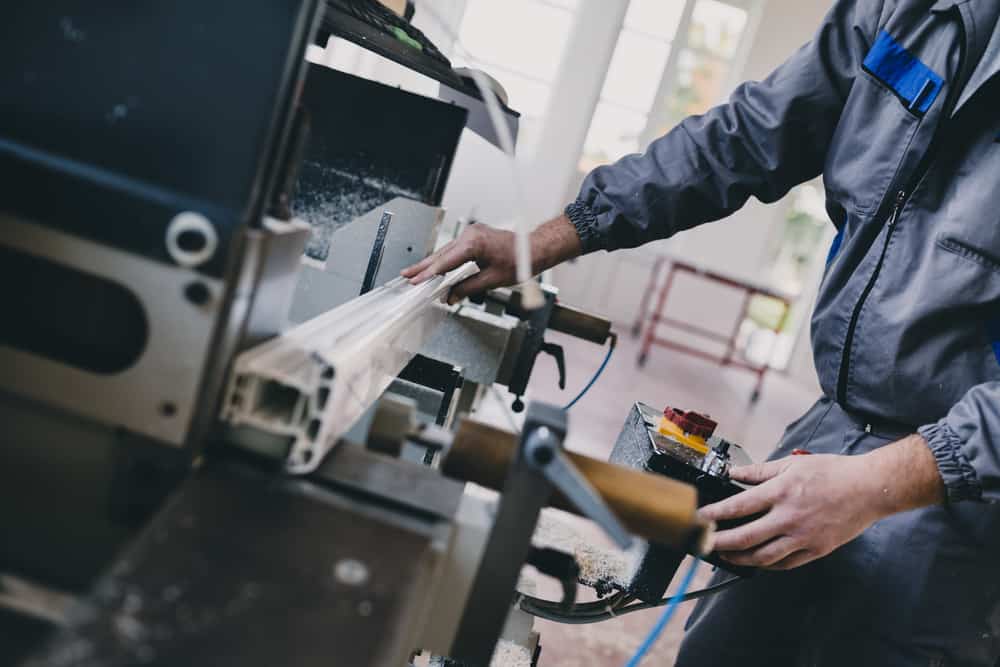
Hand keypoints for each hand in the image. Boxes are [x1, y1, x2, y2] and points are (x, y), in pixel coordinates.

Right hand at [400, 215, 581, 304]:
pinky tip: (435, 267)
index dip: (428, 273)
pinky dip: (444, 259)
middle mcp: (471, 235)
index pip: (445, 261)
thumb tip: (451, 296)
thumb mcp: (492, 280)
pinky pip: (454, 249)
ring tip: (415, 274)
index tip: (416, 281)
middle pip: (441, 254)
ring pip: (446, 251)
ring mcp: (472, 234)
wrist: (534, 249)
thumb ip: (468, 288)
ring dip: (432, 264)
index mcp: (474, 243)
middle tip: (406, 276)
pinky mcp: (475, 236)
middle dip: (423, 267)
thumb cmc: (519, 262)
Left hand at [699, 435, 943, 569]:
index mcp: (781, 492)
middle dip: (718, 543)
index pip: (738, 507)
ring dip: (739, 558)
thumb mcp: (792, 464)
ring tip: (725, 555)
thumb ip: (760, 471)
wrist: (869, 488)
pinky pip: (786, 564)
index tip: (699, 519)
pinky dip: (767, 564)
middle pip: (745, 537)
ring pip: (763, 556)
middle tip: (703, 544)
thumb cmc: (833, 473)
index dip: (714, 515)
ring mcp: (803, 537)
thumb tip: (734, 473)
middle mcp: (789, 517)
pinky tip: (756, 560)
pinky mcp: (816, 550)